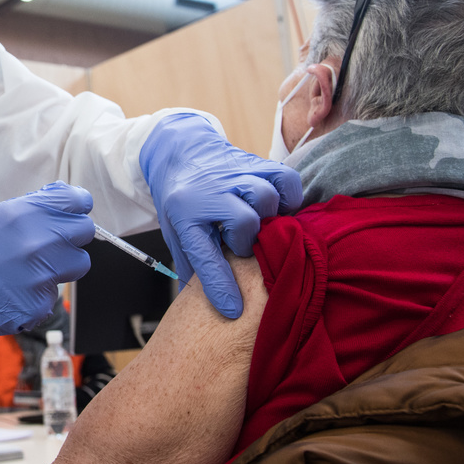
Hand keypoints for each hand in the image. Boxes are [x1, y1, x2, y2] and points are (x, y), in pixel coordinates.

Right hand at [0, 181, 94, 354]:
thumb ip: (34, 206)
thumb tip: (66, 196)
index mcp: (25, 214)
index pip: (78, 201)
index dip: (75, 207)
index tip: (70, 214)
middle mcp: (37, 243)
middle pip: (85, 232)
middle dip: (71, 237)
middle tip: (50, 245)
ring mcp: (40, 276)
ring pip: (78, 265)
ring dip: (61, 266)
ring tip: (31, 270)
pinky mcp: (39, 304)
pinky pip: (56, 293)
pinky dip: (40, 293)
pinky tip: (18, 291)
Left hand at [139, 114, 301, 318]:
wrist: (180, 153)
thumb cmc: (182, 202)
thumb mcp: (175, 232)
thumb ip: (192, 266)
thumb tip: (207, 308)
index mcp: (184, 213)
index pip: (204, 256)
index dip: (220, 286)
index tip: (234, 310)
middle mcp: (209, 191)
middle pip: (244, 220)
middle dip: (248, 241)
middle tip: (245, 245)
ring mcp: (234, 173)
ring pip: (265, 196)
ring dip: (269, 217)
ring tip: (263, 225)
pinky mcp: (256, 162)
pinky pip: (285, 178)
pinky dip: (288, 197)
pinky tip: (278, 208)